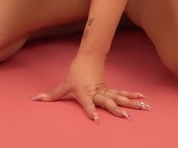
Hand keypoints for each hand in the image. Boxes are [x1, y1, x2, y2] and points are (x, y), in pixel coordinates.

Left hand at [29, 53, 151, 121]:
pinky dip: (131, 96)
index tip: (95, 120)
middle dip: (117, 110)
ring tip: (143, 107)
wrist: (88, 57)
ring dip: (130, 103)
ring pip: (119, 98)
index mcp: (85, 94)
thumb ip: (52, 95)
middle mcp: (97, 93)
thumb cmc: (75, 73)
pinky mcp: (109, 90)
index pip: (88, 104)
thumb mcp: (64, 84)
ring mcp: (105, 91)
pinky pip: (122, 94)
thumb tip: (35, 99)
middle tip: (127, 116)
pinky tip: (142, 98)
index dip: (90, 111)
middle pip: (108, 102)